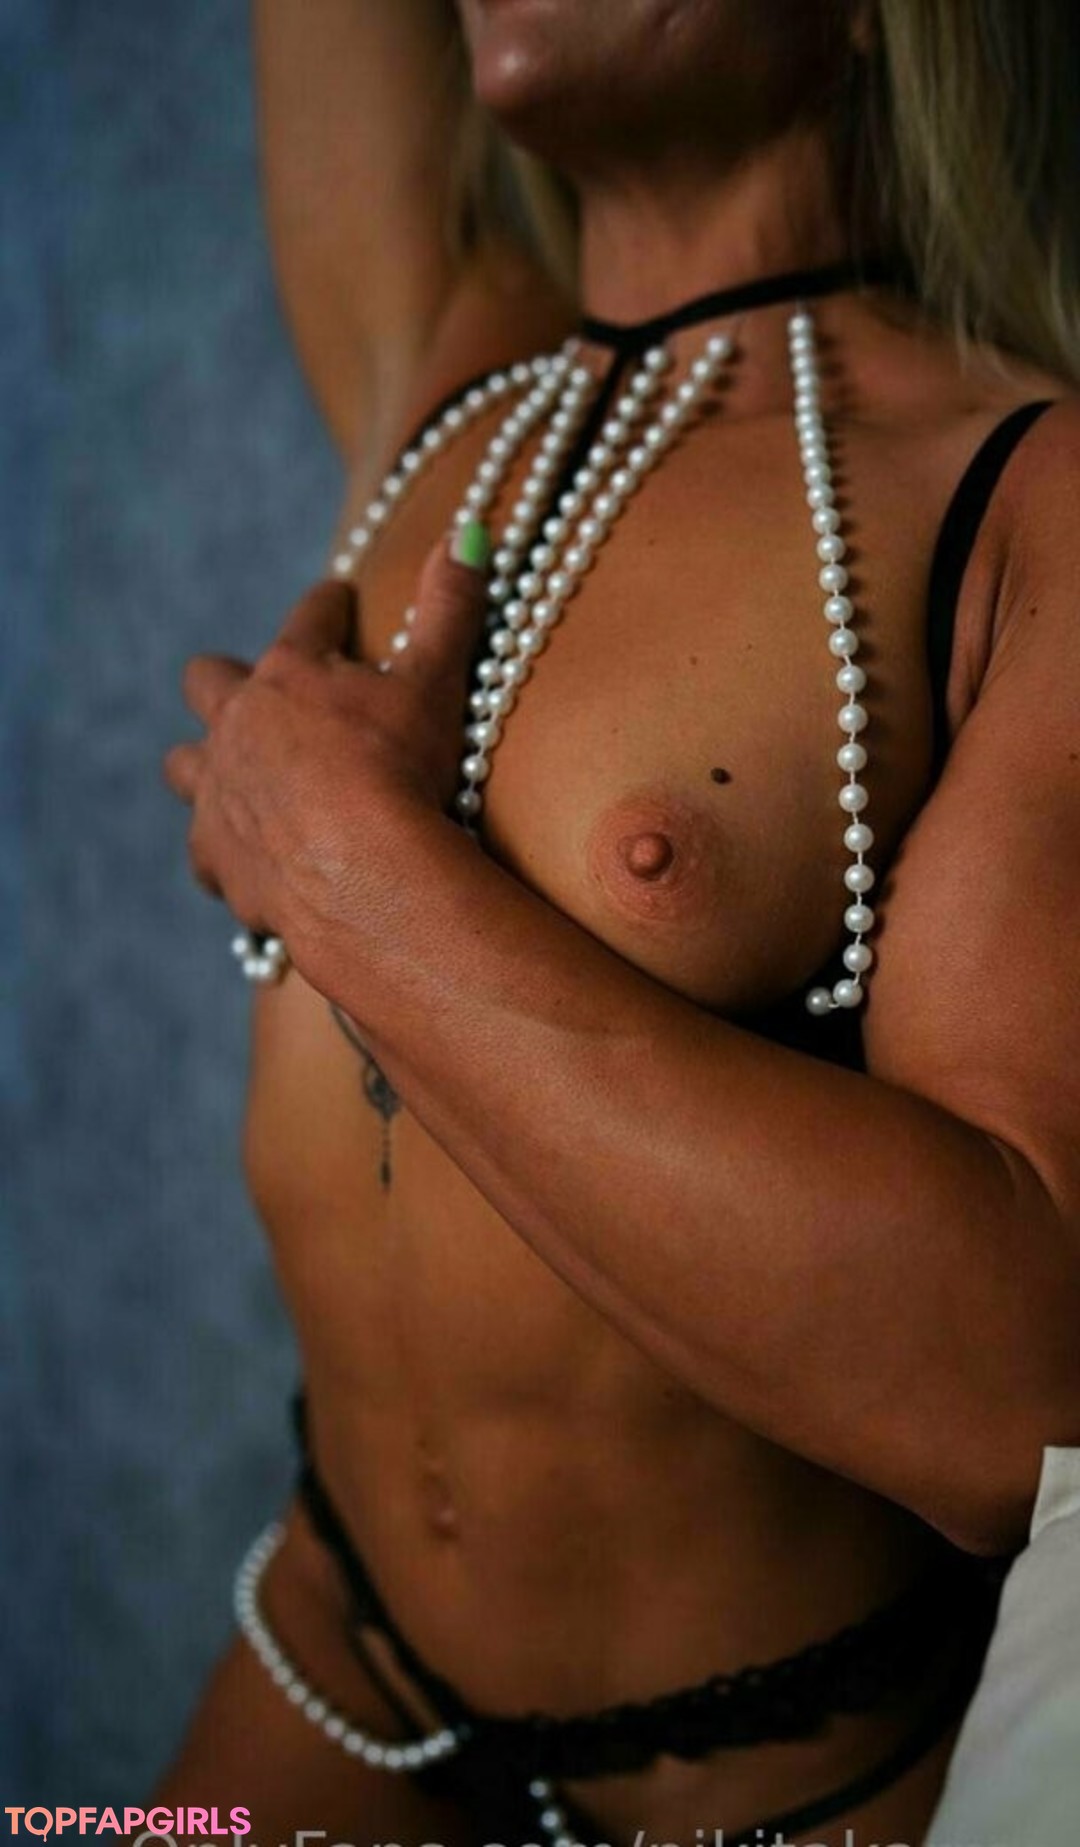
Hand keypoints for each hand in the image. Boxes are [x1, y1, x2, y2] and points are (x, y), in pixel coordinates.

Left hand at [162, 526, 490, 947]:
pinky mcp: (218, 857)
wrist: (364, 872)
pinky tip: (243, 857)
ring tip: (234, 772)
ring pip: (184, 765)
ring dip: (204, 763)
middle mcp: (238, 724)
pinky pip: (202, 853)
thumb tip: (468, 532)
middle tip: (257, 687)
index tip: (339, 603)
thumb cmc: (400, 769)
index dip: (327, 608)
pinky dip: (221, 851)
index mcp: (290, 673)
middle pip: (207, 683)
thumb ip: (449, 608)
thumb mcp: (435, 681)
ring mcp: (219, 792)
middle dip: (226, 679)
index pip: (308, 618)